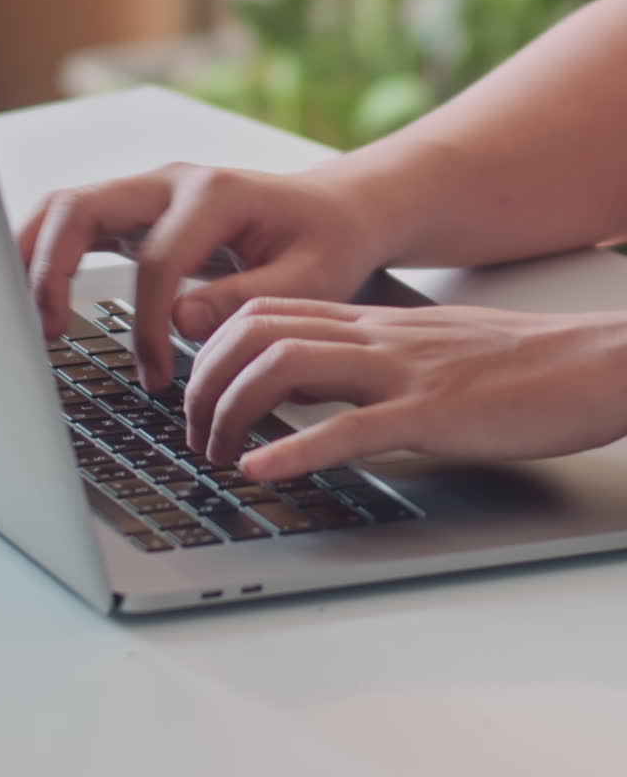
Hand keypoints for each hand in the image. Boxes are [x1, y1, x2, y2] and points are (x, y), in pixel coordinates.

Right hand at [18, 162, 380, 388]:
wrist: (337, 210)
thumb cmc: (328, 243)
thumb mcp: (311, 279)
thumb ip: (247, 299)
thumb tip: (179, 324)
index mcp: (215, 194)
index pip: (155, 260)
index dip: (147, 324)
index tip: (158, 376)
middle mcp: (171, 182)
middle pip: (81, 208)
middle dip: (51, 271)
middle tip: (45, 335)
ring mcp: (149, 191)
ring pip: (65, 207)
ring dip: (32, 256)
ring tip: (17, 319)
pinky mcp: (138, 211)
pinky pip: (75, 223)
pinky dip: (45, 254)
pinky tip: (31, 298)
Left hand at [182, 298, 626, 480]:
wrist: (592, 361)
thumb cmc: (517, 363)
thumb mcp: (427, 347)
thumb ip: (370, 355)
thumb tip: (318, 381)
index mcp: (373, 320)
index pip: (265, 309)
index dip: (213, 346)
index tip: (197, 389)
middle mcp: (375, 335)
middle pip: (256, 331)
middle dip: (204, 380)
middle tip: (192, 432)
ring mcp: (401, 371)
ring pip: (286, 366)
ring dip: (232, 411)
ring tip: (215, 454)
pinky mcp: (433, 414)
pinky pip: (350, 427)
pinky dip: (294, 448)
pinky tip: (262, 469)